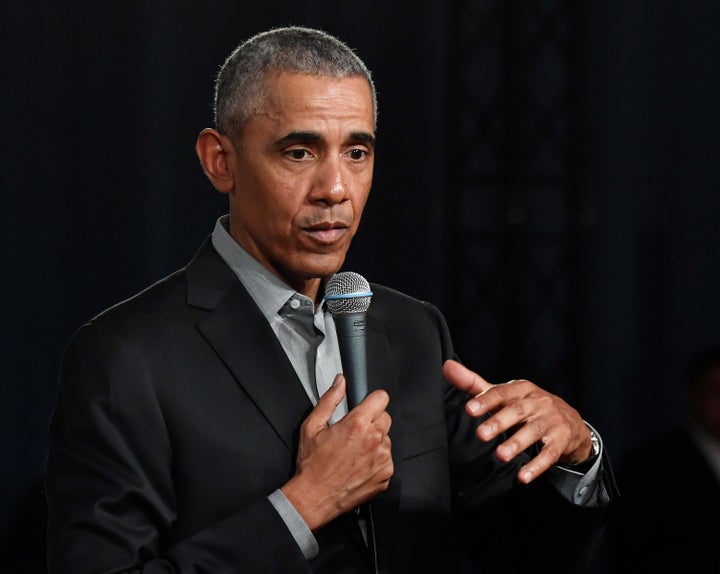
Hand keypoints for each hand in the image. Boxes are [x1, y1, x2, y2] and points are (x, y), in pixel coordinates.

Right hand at [281, 374, 392, 529]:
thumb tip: (340, 382)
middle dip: (372, 421)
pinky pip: (387, 460)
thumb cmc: (312, 464)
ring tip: (354, 452)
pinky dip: (376, 461)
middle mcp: (375, 440)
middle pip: (385, 418)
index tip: (366, 407)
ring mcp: (383, 459)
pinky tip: (359, 466)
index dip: (372, 400)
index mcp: (358, 424)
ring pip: (387, 439)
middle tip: (354, 433)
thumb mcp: (312, 426)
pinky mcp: (386, 476)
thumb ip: (329, 399)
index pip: (382, 398)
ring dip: (375, 442)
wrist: (314, 498)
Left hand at [442, 359, 592, 483]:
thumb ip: (474, 384)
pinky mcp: (561, 440)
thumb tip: (447, 367)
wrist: (570, 421)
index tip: (469, 409)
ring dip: (516, 444)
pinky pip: (549, 454)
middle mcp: (537, 402)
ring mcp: (551, 421)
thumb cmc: (527, 406)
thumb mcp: (504, 395)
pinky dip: (537, 465)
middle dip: (498, 422)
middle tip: (480, 434)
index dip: (485, 400)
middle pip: (517, 411)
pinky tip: (523, 476)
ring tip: (500, 455)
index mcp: (521, 389)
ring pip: (533, 432)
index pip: (501, 393)